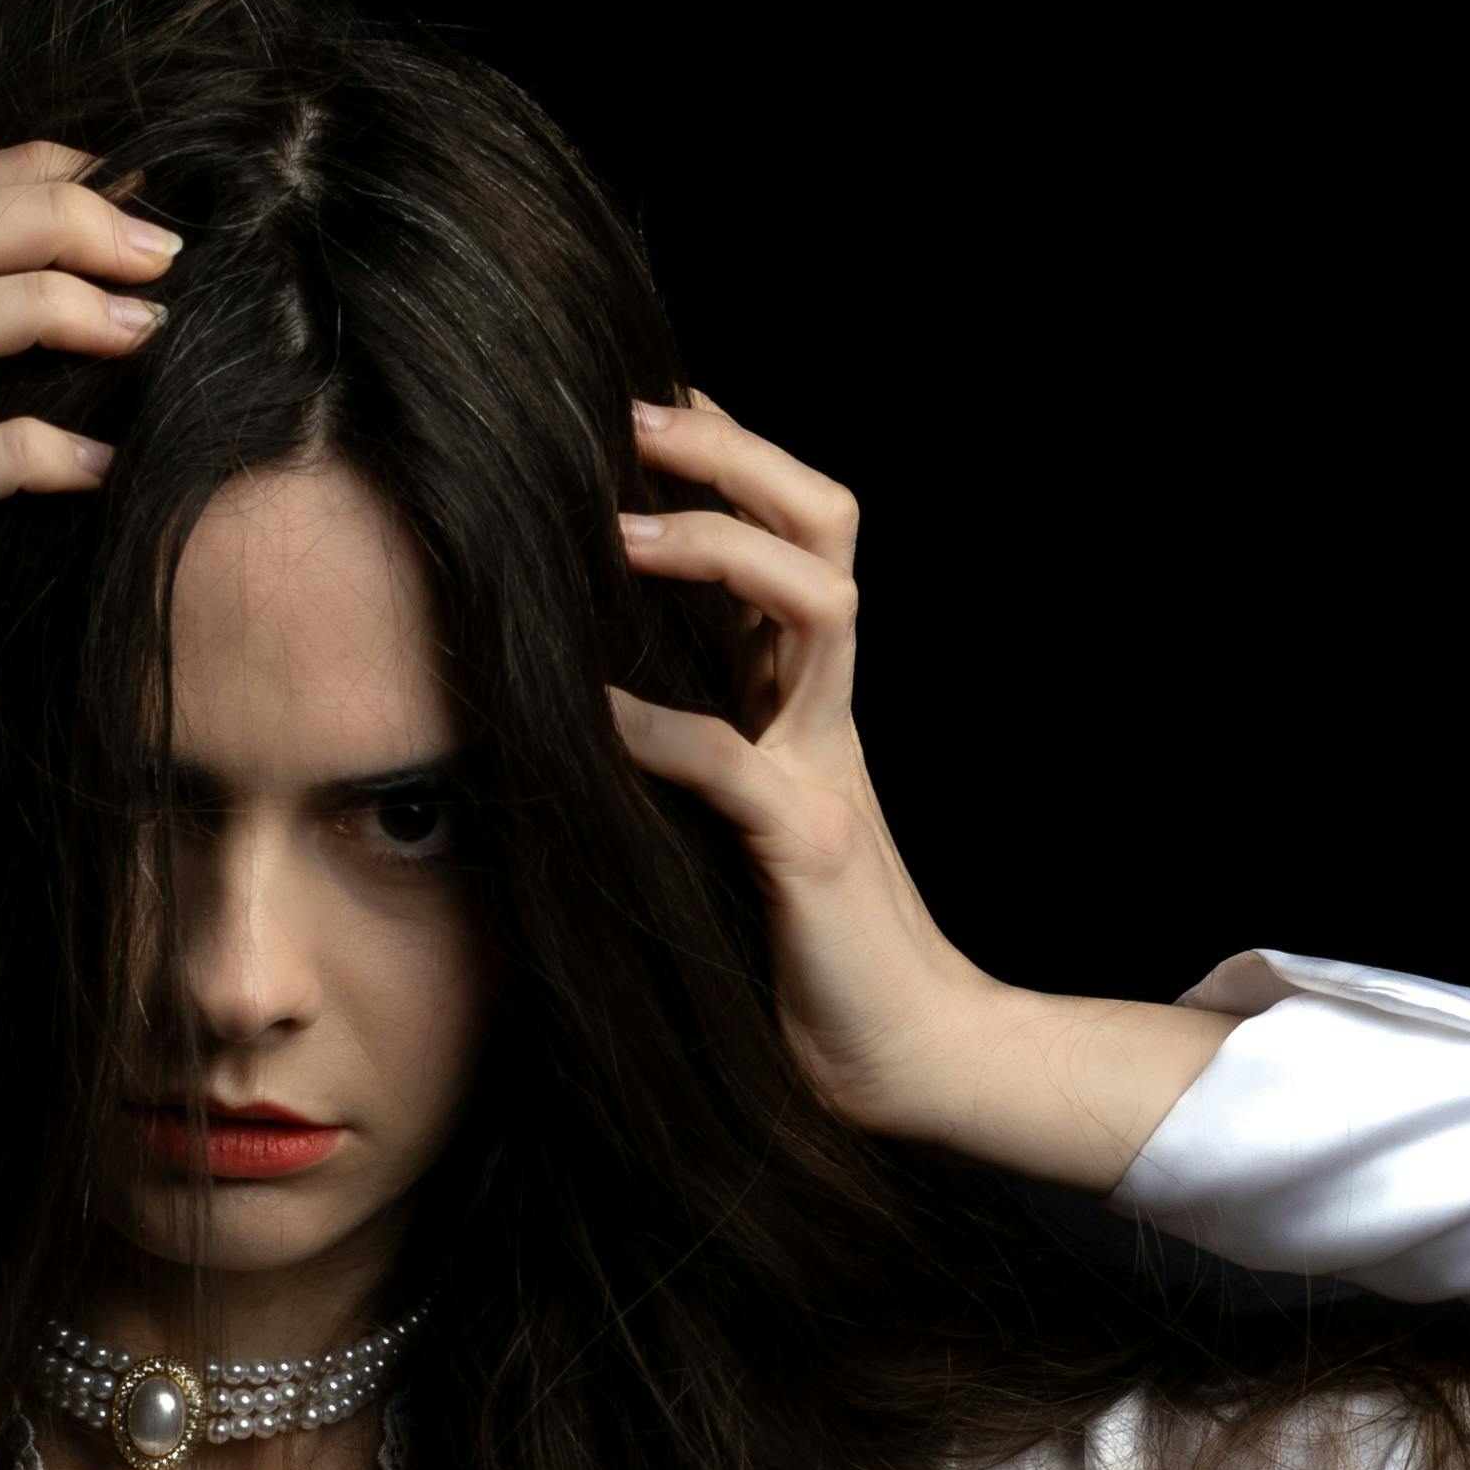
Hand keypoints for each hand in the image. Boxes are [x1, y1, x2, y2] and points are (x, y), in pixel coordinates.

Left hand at [610, 394, 1226, 1191]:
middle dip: (737, 455)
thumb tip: (567, 698)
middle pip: (825, 526)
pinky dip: (657, 730)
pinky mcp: (810, 848)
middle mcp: (827, 715)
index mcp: (808, 701)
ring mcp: (830, 771)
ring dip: (721, 550)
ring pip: (818, 604)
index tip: (641, 406)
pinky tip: (589, 711)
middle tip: (635, 417)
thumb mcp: (725, 828)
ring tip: (623, 529)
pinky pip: (733, 763)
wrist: (902, 1063)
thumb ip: (679, 753)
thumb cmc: (799, 955)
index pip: (794, 534)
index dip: (730, 457)